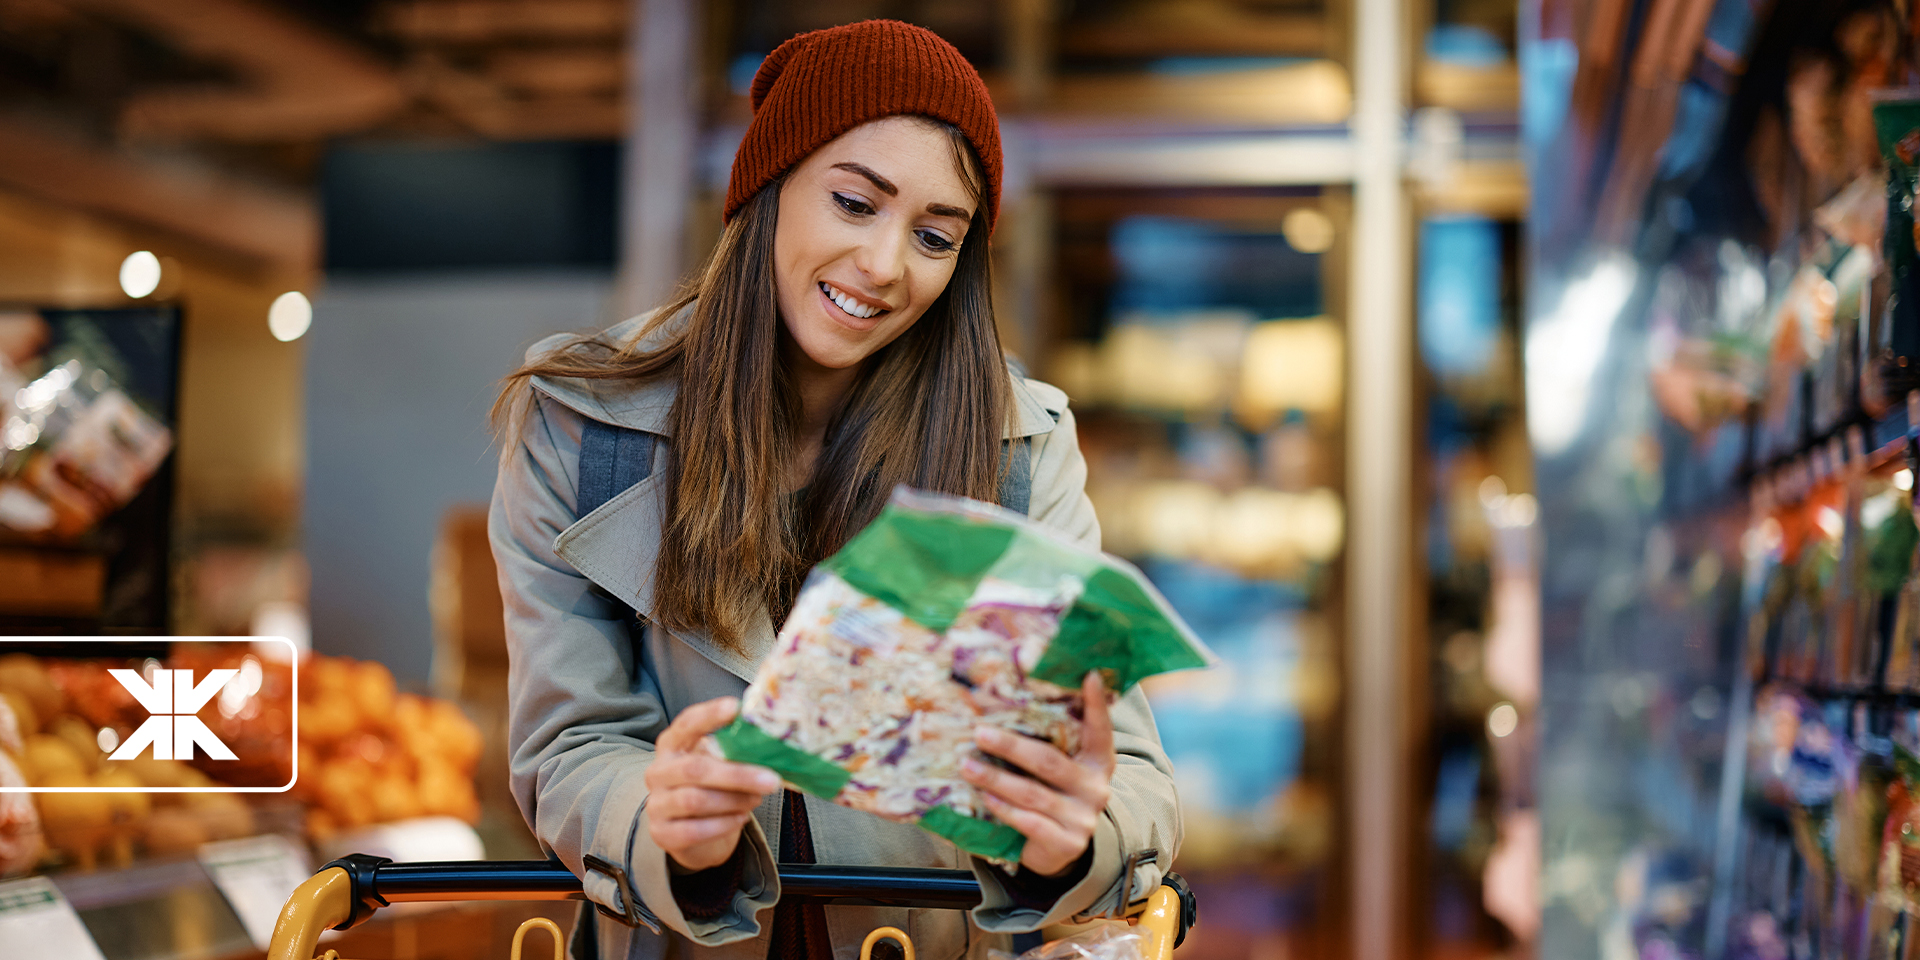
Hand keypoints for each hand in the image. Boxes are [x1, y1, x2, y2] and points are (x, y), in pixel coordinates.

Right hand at [645, 697, 780, 871]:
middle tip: (771, 779)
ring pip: (696, 801)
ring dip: (733, 800)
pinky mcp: (662, 833)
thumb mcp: (716, 762)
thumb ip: (731, 750)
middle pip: (695, 769)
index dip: (710, 715)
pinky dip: (724, 824)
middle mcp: (658, 771)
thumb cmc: (709, 787)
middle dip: (737, 775)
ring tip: (757, 799)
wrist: (690, 830)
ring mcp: (657, 803)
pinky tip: (741, 817)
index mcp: (672, 745)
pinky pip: (695, 830)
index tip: (736, 708)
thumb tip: (770, 739)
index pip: (687, 724)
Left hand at [960, 672, 1115, 876]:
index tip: (1089, 676)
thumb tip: (1009, 702)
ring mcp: (1082, 818)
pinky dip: (1004, 808)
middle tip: (980, 733)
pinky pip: (1029, 821)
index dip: (1097, 705)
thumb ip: (1050, 744)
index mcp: (1097, 762)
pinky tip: (985, 797)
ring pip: (1032, 793)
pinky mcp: (1066, 843)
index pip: (1100, 730)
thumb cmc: (1052, 795)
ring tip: (967, 765)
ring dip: (995, 779)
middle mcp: (1096, 788)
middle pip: (1049, 762)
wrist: (1059, 850)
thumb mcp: (1060, 770)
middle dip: (1010, 747)